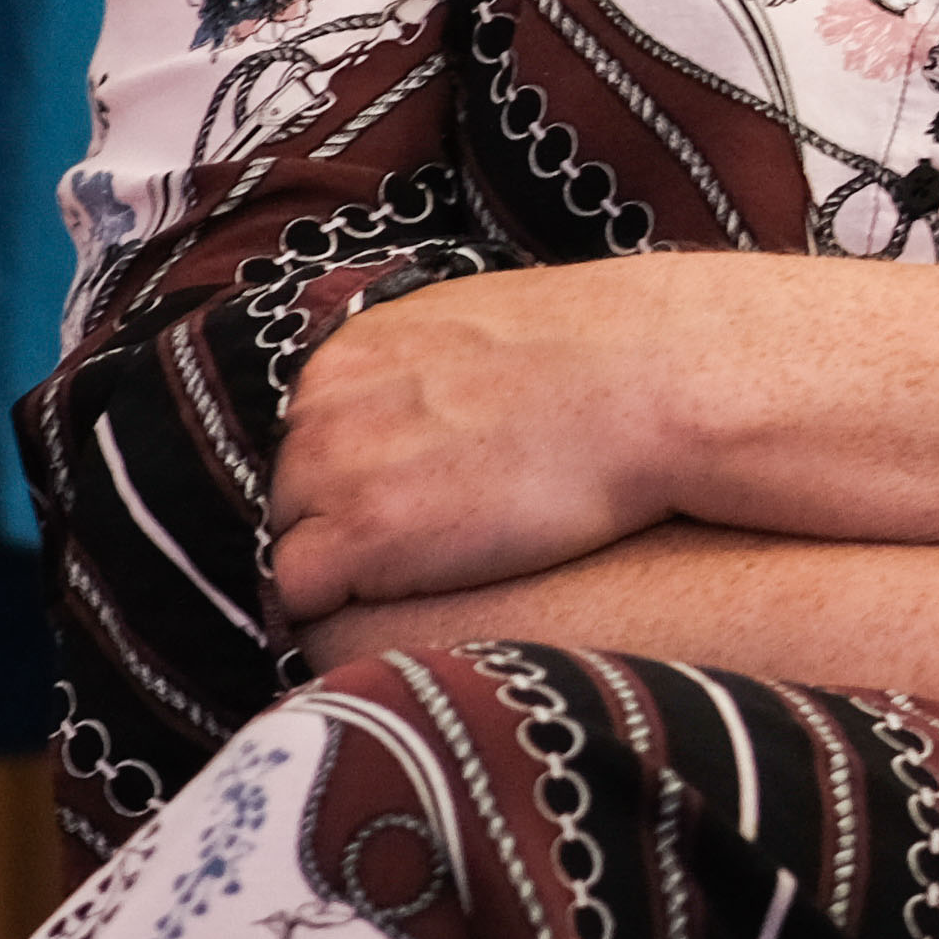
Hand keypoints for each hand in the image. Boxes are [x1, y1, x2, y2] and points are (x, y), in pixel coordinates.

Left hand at [269, 270, 679, 623]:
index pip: (311, 441)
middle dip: (343, 523)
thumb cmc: (595, 365)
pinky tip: (407, 601)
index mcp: (347, 354)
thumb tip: (422, 401)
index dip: (357, 482)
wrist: (647, 387)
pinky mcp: (361, 534)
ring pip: (291, 543)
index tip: (412, 502)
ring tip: (427, 575)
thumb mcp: (476, 331)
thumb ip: (421, 368)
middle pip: (294, 493)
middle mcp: (321, 404)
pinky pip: (300, 592)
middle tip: (426, 546)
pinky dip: (336, 607)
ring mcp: (332, 468)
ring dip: (343, 567)